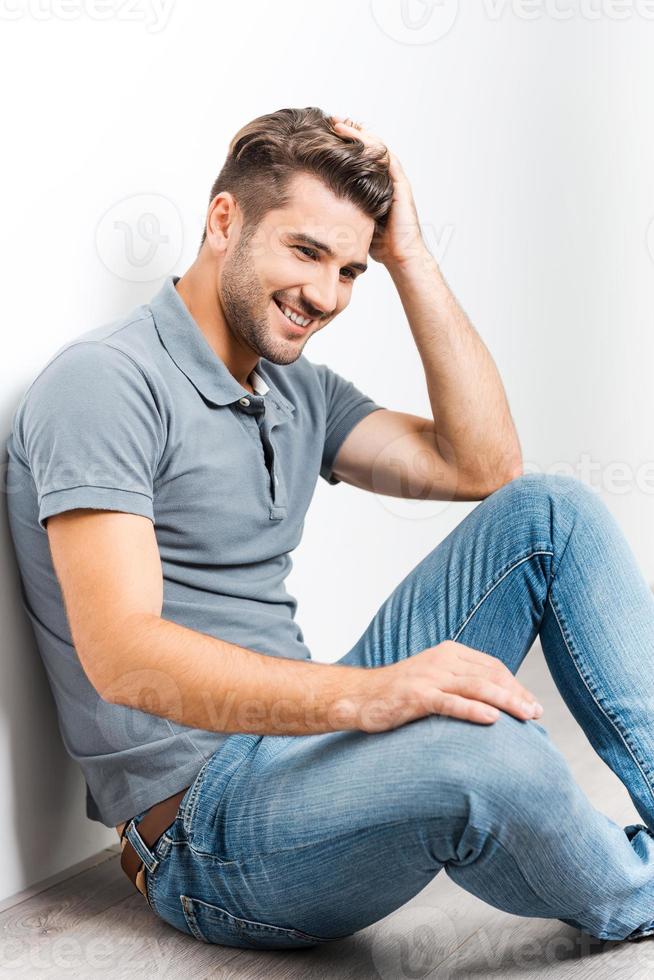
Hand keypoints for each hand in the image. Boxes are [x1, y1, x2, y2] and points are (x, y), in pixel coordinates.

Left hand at [330, 116, 427, 268]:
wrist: (401, 258)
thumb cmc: (379, 246)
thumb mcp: (354, 221)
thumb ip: (342, 209)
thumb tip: (313, 208)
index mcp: (376, 185)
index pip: (360, 156)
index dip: (345, 143)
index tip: (325, 134)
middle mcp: (387, 179)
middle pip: (370, 146)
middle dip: (351, 131)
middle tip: (332, 120)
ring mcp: (396, 181)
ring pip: (378, 148)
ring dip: (360, 134)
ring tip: (341, 124)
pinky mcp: (401, 186)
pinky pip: (388, 160)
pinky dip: (373, 147)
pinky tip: (359, 139)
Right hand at [351, 640, 543, 733]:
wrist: (358, 697)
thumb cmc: (398, 694)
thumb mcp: (434, 681)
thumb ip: (460, 684)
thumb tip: (493, 702)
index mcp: (449, 653)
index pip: (493, 666)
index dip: (516, 685)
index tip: (532, 703)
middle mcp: (442, 660)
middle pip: (490, 675)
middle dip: (518, 694)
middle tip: (537, 714)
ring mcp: (429, 677)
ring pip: (477, 687)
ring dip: (507, 701)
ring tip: (527, 716)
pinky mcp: (417, 697)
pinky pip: (451, 703)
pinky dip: (474, 710)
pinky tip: (493, 720)